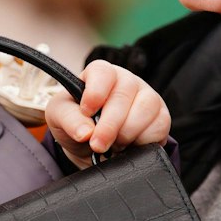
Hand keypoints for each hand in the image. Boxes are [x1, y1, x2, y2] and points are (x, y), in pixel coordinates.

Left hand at [45, 61, 171, 164]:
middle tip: (97, 145)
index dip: (95, 91)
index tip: (87, 112)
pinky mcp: (161, 117)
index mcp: (100, 75)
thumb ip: (68, 120)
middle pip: (123, 95)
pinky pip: (158, 127)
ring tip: (114, 144)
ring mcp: (147, 97)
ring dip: (126, 134)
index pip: (102, 71)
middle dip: (109, 125)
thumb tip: (85, 132)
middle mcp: (126, 81)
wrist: (94, 149)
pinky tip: (130, 145)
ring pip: (144, 109)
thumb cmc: (77, 124)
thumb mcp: (60, 118)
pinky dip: (142, 142)